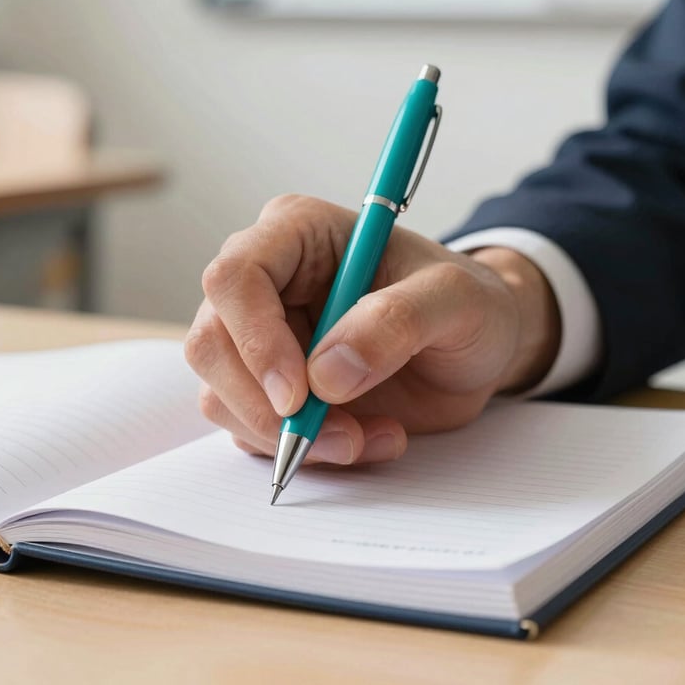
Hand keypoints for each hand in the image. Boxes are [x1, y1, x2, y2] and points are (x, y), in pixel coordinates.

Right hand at [185, 194, 559, 464]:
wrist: (472, 350)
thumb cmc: (465, 306)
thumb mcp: (456, 300)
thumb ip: (397, 321)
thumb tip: (325, 374)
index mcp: (298, 234)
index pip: (235, 276)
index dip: (255, 339)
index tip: (299, 396)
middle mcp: (268, 283)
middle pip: (211, 344)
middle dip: (266, 406)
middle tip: (339, 435)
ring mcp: (262, 337)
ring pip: (222, 396)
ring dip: (289, 437)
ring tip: (368, 437)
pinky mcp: (270, 386)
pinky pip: (251, 430)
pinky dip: (302, 450)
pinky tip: (363, 439)